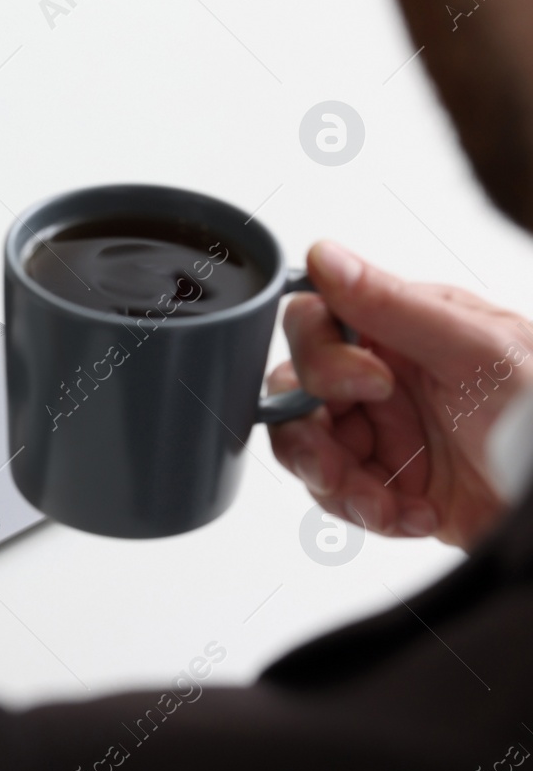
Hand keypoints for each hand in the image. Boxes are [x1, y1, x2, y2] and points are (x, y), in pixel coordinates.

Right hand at [267, 240, 532, 547]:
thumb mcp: (478, 350)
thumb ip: (392, 304)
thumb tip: (323, 255)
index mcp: (401, 330)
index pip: (313, 323)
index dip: (321, 358)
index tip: (370, 386)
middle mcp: (382, 377)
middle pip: (293, 392)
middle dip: (307, 435)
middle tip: (342, 464)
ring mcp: (382, 432)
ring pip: (304, 447)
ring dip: (333, 483)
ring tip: (379, 503)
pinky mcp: (388, 484)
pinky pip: (337, 497)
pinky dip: (367, 512)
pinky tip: (417, 515)